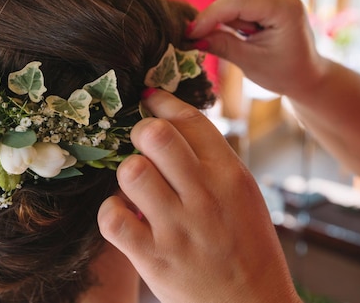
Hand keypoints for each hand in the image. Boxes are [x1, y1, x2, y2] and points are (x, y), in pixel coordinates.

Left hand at [97, 90, 300, 302]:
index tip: (148, 100)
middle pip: (154, 135)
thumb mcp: (244, 195)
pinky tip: (125, 216)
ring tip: (136, 186)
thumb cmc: (248, 247)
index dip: (161, 102)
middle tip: (141, 145)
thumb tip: (171, 125)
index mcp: (230, 175)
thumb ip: (212, 161)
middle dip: (140, 133)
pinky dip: (111, 212)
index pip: (188, 120)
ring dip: (127, 174)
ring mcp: (177, 228)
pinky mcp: (153, 258)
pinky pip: (111, 217)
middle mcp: (205, 196)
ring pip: (131, 171)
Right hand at [190, 0, 325, 97]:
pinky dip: (231, 8)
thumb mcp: (250, 64)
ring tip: (243, 34)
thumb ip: (221, 45)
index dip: (210, 14)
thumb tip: (191, 37)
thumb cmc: (283, 73)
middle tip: (231, 37)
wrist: (306, 74)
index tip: (191, 33)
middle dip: (219, 11)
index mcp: (284, 8)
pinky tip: (244, 28)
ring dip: (225, 10)